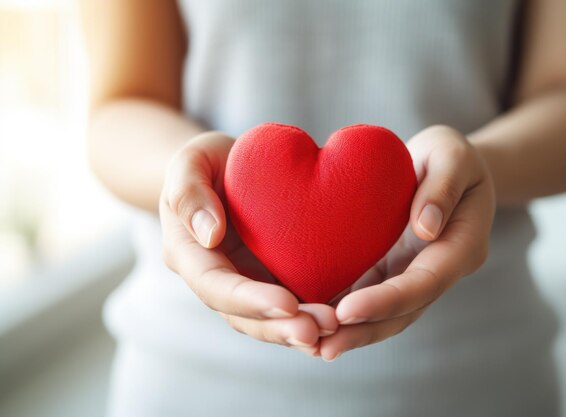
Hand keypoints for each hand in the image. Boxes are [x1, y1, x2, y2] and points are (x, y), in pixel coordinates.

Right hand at [159, 132, 337, 355]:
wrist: (225, 167)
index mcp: (189, 254)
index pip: (215, 286)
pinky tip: (338, 322)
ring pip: (267, 320)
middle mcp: (215, 278)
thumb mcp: (189, 161)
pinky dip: (309, 315)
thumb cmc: (205, 161)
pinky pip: (288, 305)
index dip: (249, 300)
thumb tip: (209, 235)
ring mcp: (244, 281)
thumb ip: (188, 192)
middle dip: (279, 328)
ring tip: (334, 329)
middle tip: (318, 332)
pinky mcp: (270, 278)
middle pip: (242, 316)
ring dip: (297, 329)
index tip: (287, 304)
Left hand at [319, 125, 495, 360]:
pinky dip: (345, 310)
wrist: (447, 164)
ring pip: (386, 314)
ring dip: (352, 332)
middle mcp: (440, 270)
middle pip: (404, 312)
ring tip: (313, 346)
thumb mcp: (453, 155)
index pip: (424, 283)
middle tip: (322, 348)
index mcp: (461, 246)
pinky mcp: (393, 270)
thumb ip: (442, 188)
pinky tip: (314, 319)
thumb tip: (425, 228)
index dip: (387, 300)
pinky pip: (370, 295)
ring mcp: (416, 274)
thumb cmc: (452, 155)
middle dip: (364, 331)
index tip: (347, 310)